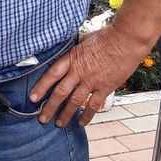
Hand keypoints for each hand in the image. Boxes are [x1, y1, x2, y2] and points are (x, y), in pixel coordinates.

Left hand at [28, 26, 147, 127]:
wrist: (127, 40)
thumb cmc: (108, 36)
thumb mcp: (85, 39)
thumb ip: (76, 50)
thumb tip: (71, 53)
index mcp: (72, 58)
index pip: (52, 74)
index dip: (41, 87)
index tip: (33, 98)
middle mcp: (79, 71)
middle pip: (60, 92)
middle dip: (50, 107)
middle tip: (42, 118)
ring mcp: (92, 81)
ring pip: (75, 102)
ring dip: (65, 114)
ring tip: (59, 124)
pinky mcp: (105, 87)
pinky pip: (94, 105)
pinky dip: (87, 115)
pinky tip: (81, 122)